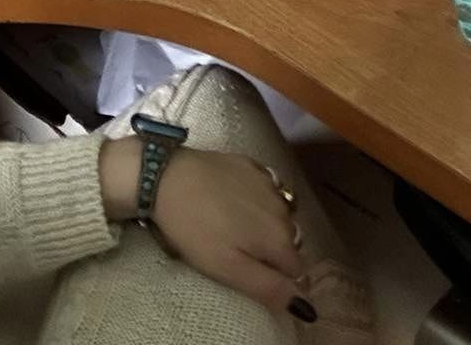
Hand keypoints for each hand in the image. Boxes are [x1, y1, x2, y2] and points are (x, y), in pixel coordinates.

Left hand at [99, 139, 304, 316]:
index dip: (277, 276)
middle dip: (272, 250)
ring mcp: (269, 183)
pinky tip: (233, 198)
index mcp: (279, 239)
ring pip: (280, 214)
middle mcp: (283, 209)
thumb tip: (304, 305)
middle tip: (236, 251)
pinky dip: (258, 197)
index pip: (296, 269)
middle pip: (289, 241)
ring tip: (234, 225)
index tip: (249, 271)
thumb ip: (269, 288)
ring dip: (266, 223)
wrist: (167, 178)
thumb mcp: (228, 269)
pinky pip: (267, 188)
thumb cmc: (195, 230)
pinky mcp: (252, 164)